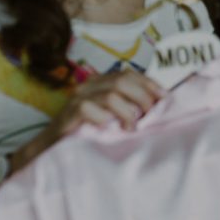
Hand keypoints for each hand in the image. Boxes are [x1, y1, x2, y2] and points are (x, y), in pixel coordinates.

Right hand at [18, 69, 164, 168]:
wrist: (54, 146)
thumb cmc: (88, 132)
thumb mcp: (113, 116)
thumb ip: (130, 107)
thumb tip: (158, 104)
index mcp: (101, 82)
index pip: (129, 73)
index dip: (149, 83)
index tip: (164, 98)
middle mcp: (90, 85)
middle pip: (123, 80)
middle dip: (143, 97)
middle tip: (149, 116)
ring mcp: (79, 97)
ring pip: (111, 94)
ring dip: (127, 111)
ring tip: (131, 127)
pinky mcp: (70, 112)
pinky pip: (89, 108)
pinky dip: (104, 118)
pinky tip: (109, 129)